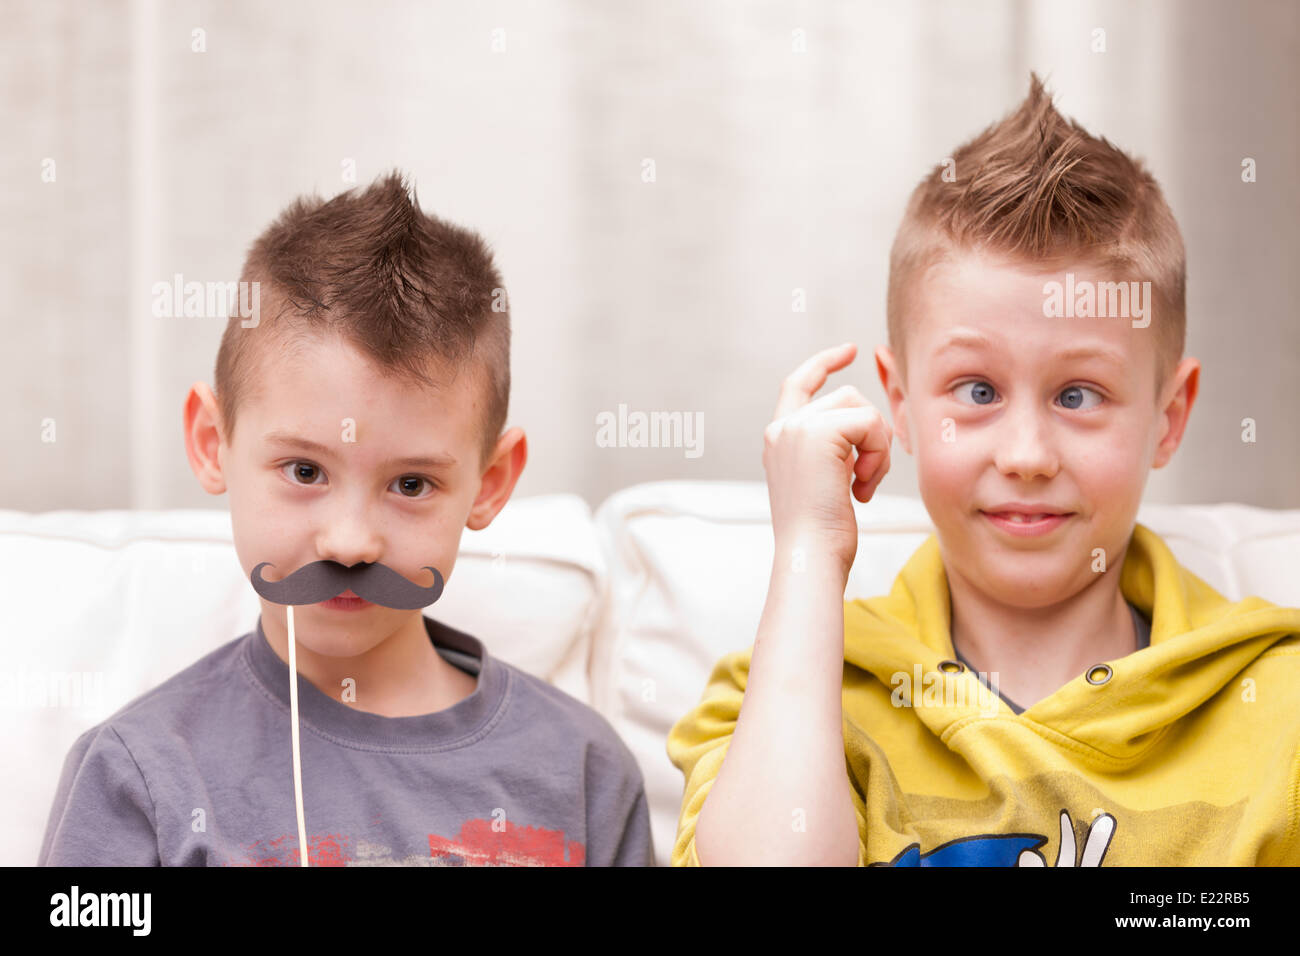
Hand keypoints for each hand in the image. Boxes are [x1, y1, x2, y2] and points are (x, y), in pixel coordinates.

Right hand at [762, 343, 892, 576]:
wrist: (809, 557)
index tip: (850, 350)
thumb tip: (864, 425)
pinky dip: (878, 455)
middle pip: (847, 397)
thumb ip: (833, 450)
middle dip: (870, 434)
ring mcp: (797, 428)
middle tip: (865, 479)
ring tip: (862, 485)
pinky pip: (869, 423)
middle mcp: (781, 428)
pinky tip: (861, 488)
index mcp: (777, 439)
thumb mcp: (823, 482)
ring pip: (860, 409)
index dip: (824, 363)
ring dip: (875, 447)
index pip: (798, 383)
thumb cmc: (821, 535)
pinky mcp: (819, 433)